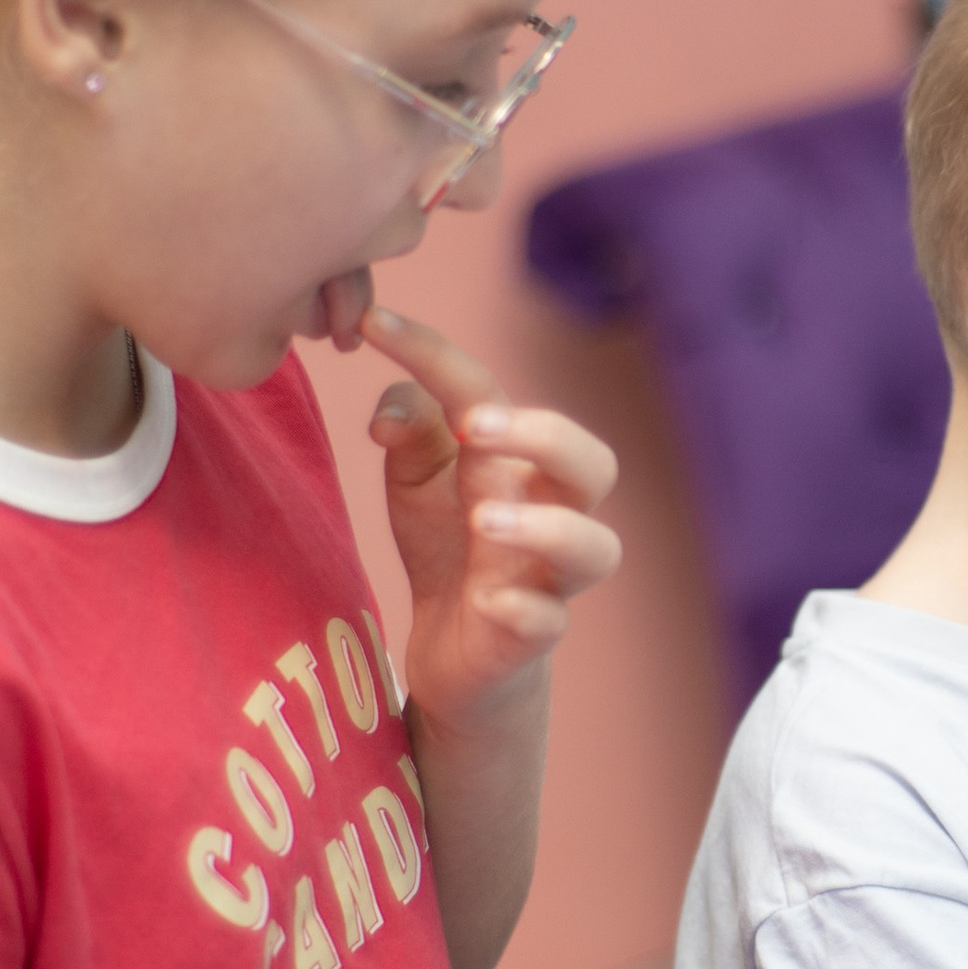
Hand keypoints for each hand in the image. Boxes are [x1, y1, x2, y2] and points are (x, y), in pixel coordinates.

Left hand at [360, 310, 619, 735]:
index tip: (373, 323)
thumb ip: (410, 427)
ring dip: (544, 528)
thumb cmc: (448, 544)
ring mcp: (548, 578)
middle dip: (543, 436)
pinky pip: (548, 623)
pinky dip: (525, 612)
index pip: (488, 394)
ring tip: (482, 520)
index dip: (434, 354)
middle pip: (592, 464)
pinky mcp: (531, 636)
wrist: (458, 646)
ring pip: (594, 548)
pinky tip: (490, 602)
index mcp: (518, 462)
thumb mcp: (417, 476)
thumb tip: (391, 410)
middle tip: (476, 427)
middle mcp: (549, 513)